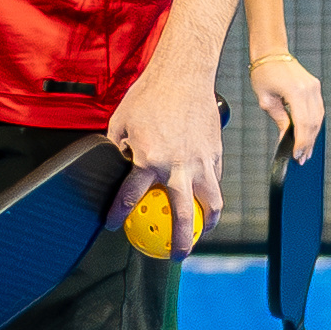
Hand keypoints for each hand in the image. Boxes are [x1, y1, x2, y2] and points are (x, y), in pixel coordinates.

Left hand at [108, 57, 230, 259]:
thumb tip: (115, 167)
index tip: (114, 225)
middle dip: (180, 241)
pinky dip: (212, 195)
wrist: (184, 74)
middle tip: (174, 255)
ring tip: (201, 235)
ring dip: (207, 224)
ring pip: (211, 203)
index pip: (129, 197)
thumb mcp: (121, 123)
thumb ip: (119, 149)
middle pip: (182, 215)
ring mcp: (201, 161)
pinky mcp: (216, 153)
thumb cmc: (149, 95)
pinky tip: (206, 201)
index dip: (118, 215)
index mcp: (149, 159)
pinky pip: (216, 182)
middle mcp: (178, 166)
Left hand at [253, 49, 326, 161]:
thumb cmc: (263, 74)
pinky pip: (318, 109)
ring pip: (318, 117)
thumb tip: (285, 138)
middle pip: (313, 122)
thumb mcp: (266, 100)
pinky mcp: (315, 87)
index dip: (301, 142)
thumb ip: (279, 120)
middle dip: (307, 142)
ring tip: (305, 151)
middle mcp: (309, 89)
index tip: (297, 156)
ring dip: (312, 135)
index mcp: (296, 91)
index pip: (302, 123)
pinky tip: (308, 135)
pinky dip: (313, 124)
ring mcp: (314, 87)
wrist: (271, 52)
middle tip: (302, 159)